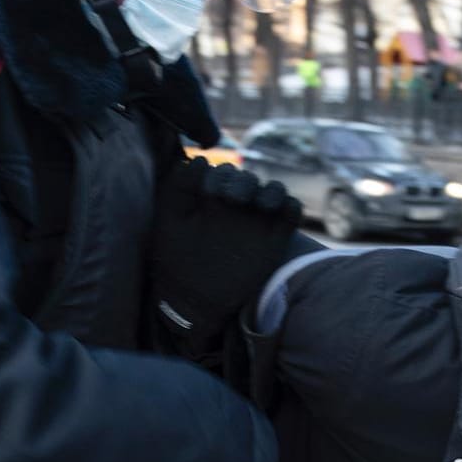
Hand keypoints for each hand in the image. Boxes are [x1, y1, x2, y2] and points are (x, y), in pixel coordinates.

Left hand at [148, 157, 302, 362]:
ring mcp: (257, 221)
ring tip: (259, 205)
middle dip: (243, 182)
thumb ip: (179, 188)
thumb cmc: (177, 262)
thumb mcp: (170, 223)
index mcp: (209, 200)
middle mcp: (235, 207)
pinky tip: (277, 212)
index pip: (222, 172)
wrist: (196, 301)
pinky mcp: (276, 238)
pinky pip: (291, 211)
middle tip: (234, 199)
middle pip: (248, 178)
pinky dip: (289, 206)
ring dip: (269, 190)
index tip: (210, 193)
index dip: (219, 176)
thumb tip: (199, 159)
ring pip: (273, 189)